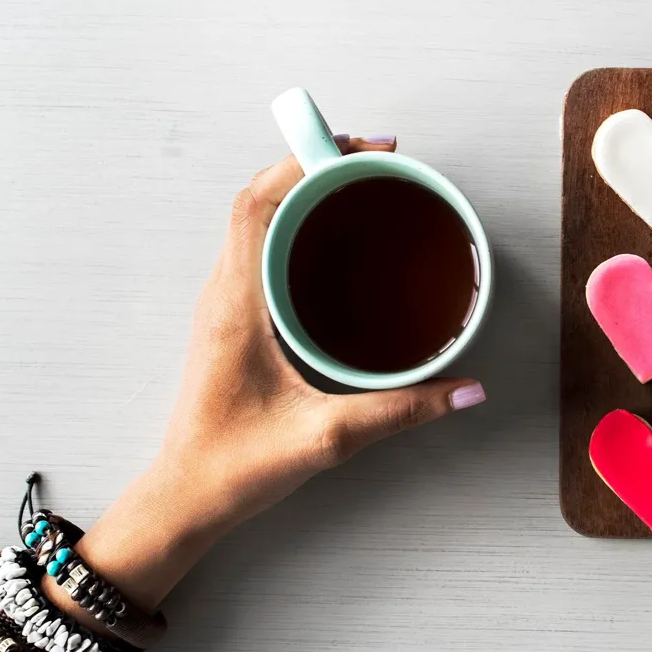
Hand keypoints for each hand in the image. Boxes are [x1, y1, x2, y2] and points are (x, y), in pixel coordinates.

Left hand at [64, 140, 484, 609]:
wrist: (186, 498)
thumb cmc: (237, 466)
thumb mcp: (328, 437)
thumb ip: (402, 411)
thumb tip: (466, 391)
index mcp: (239, 304)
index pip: (258, 202)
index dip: (306, 162)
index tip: (361, 153)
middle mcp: (225, 293)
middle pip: (259, 198)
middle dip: (313, 165)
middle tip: (373, 163)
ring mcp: (224, 305)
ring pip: (255, 221)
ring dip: (302, 193)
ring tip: (358, 190)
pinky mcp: (232, 321)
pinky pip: (258, 249)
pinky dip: (293, 226)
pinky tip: (333, 245)